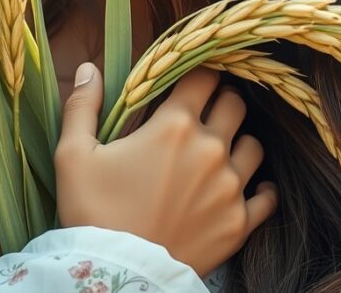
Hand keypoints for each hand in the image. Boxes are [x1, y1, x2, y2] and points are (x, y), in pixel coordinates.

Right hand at [54, 62, 278, 278]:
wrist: (116, 277)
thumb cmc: (92, 212)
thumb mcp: (73, 156)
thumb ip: (82, 106)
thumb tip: (89, 68)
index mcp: (175, 126)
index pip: (205, 77)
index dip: (199, 73)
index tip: (191, 80)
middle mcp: (211, 150)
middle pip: (235, 105)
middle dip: (222, 101)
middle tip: (206, 112)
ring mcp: (230, 187)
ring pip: (254, 147)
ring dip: (240, 143)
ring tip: (222, 152)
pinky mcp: (239, 222)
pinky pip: (267, 197)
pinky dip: (261, 190)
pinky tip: (250, 189)